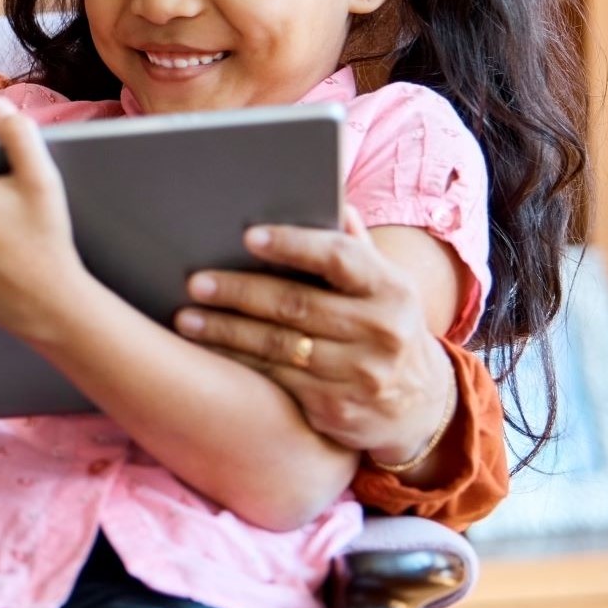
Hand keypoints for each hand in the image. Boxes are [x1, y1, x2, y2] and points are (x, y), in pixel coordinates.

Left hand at [174, 207, 456, 465]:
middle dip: (239, 290)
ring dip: (225, 329)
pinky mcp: (337, 408)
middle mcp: (382, 331)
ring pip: (278, 345)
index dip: (292, 245)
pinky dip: (236, 361)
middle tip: (195, 282)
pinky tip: (207, 348)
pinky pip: (274, 378)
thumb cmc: (384, 326)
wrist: (421, 406)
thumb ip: (354, 247)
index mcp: (393, 288)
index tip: (248, 237)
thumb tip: (331, 199)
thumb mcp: (384, 286)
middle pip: (297, 304)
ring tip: (186, 316)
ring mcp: (361, 374)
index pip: (339, 257)